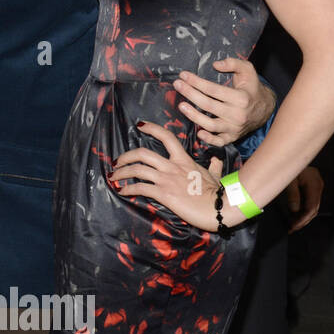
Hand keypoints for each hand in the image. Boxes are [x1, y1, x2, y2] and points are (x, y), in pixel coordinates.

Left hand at [110, 120, 233, 231]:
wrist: (219, 207)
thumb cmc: (218, 193)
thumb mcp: (215, 175)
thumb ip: (213, 166)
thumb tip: (217, 160)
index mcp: (183, 159)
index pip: (166, 137)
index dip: (151, 128)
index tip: (140, 126)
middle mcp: (172, 166)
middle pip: (142, 153)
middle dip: (125, 157)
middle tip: (116, 162)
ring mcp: (166, 179)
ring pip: (137, 170)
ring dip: (121, 172)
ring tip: (113, 177)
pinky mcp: (163, 193)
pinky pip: (140, 188)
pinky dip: (128, 189)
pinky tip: (122, 191)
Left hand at [173, 58, 273, 145]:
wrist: (265, 108)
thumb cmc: (251, 88)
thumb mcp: (248, 71)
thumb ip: (233, 63)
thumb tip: (216, 64)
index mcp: (241, 98)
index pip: (213, 90)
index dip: (196, 82)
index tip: (183, 75)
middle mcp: (238, 114)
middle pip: (208, 105)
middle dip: (190, 94)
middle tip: (177, 85)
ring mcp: (235, 127)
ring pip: (211, 125)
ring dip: (194, 116)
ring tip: (181, 105)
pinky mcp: (233, 137)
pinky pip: (219, 142)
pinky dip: (208, 139)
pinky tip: (198, 132)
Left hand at [283, 166, 322, 231]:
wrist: (291, 155)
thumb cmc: (290, 165)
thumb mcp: (289, 180)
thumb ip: (293, 194)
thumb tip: (294, 209)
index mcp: (314, 185)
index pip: (312, 207)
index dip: (303, 218)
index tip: (294, 225)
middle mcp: (318, 187)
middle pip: (314, 209)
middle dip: (303, 220)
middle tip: (293, 228)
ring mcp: (317, 188)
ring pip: (313, 207)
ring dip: (303, 217)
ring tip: (293, 224)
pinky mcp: (313, 188)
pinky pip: (310, 202)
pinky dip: (303, 210)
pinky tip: (295, 215)